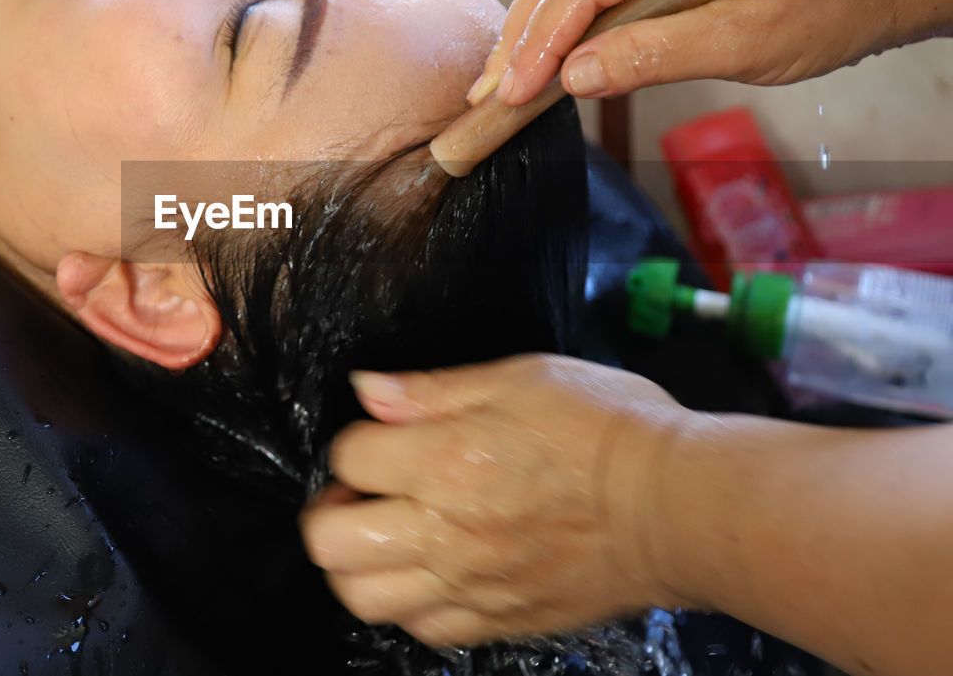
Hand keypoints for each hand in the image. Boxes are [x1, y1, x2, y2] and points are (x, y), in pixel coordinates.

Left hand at [300, 355, 693, 646]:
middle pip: (330, 543)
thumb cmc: (608, 427)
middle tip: (363, 491)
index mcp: (447, 460)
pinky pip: (423, 630)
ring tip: (386, 534)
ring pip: (364, 598)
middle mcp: (446, 531)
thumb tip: (367, 390)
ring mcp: (470, 584)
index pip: (349, 456)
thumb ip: (433, 389)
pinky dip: (409, 603)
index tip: (388, 434)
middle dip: (330, 511)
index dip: (359, 440)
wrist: (678, 505)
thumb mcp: (521, 376)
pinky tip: (429, 570)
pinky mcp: (498, 619)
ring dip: (357, 564)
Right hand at [467, 0, 940, 106]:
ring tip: (500, 84)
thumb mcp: (751, 39)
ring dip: (529, 29)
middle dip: (518, 37)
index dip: (541, 39)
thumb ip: (660, 52)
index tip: (514, 93)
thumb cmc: (829, 4)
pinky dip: (557, 21)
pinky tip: (542, 57)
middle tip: (488, 98)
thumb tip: (575, 76)